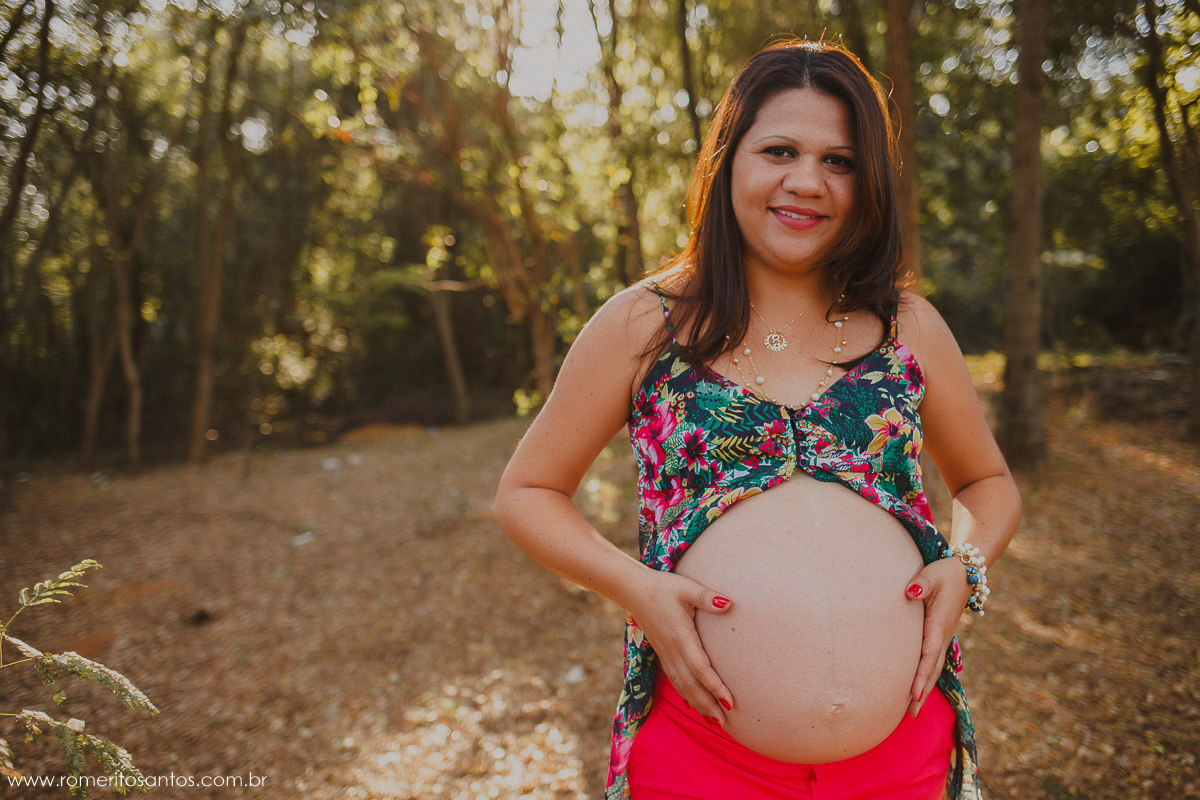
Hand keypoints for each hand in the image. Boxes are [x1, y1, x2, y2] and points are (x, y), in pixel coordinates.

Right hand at [625, 569, 734, 725]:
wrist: (633, 590)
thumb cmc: (663, 587)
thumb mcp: (686, 588)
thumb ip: (707, 597)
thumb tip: (729, 604)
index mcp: (681, 637)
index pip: (700, 668)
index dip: (715, 687)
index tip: (730, 702)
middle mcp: (672, 651)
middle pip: (691, 685)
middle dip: (708, 705)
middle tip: (725, 722)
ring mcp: (665, 654)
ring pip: (682, 686)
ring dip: (698, 705)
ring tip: (713, 720)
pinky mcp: (662, 653)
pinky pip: (674, 680)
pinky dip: (685, 695)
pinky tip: (692, 705)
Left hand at [904, 556, 971, 716]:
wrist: (966, 572)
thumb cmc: (945, 573)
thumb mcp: (932, 575)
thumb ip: (921, 583)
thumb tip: (910, 592)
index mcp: (939, 624)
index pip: (928, 655)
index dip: (921, 675)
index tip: (914, 693)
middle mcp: (943, 635)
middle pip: (932, 669)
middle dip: (922, 691)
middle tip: (911, 714)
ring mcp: (943, 637)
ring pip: (933, 667)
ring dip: (924, 688)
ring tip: (913, 710)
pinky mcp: (941, 634)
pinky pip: (933, 660)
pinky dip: (926, 676)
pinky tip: (919, 688)